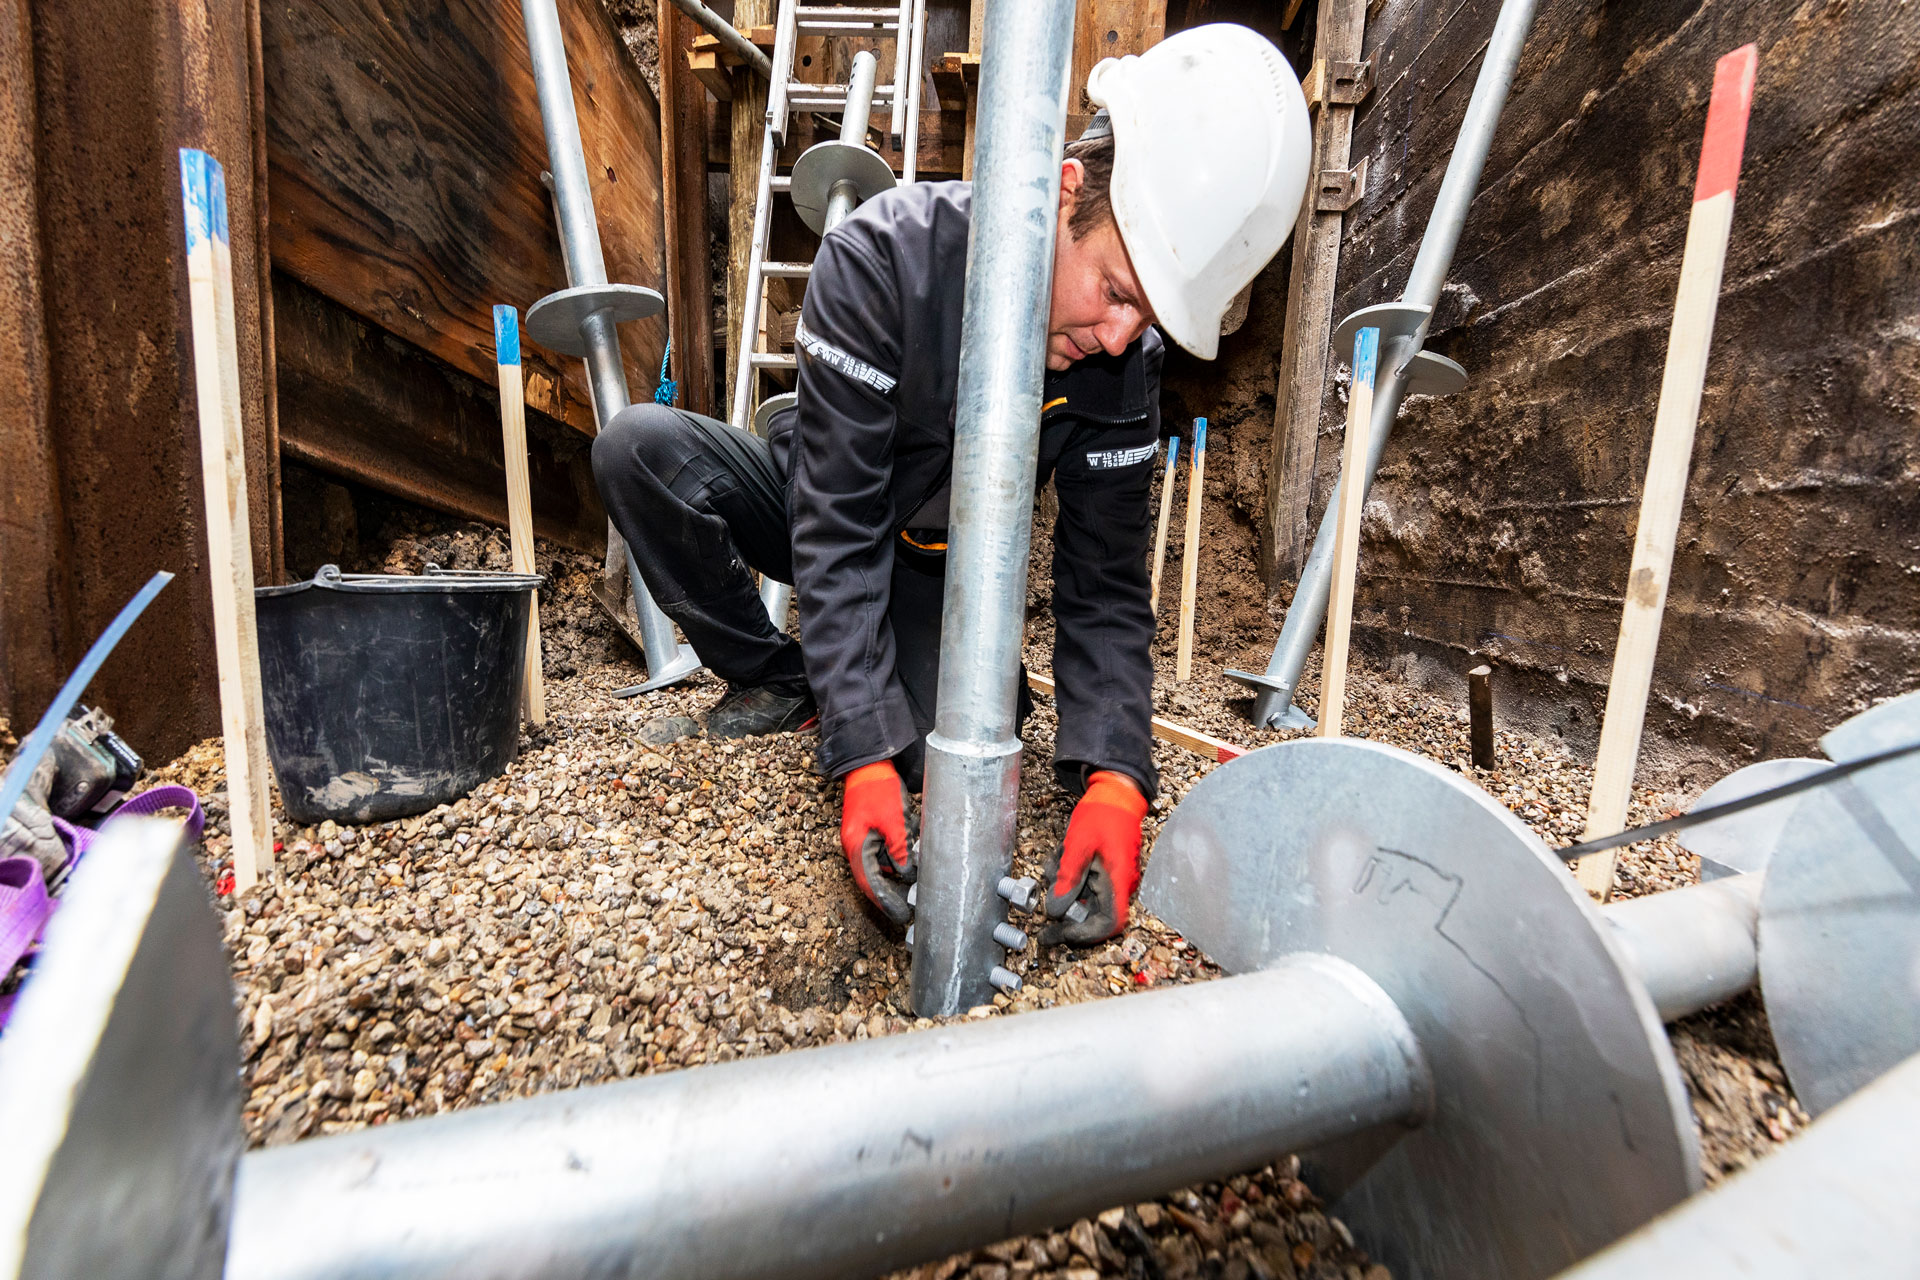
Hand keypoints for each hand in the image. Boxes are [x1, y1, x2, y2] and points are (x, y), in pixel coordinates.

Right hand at [840, 761, 915, 923]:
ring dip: (893, 878)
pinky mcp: (869, 831)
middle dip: (888, 895)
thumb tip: (906, 872)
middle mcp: (855, 845)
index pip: (869, 882)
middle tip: (906, 909)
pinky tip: (909, 865)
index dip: (883, 901)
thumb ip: (899, 847)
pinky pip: (881, 853)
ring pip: (877, 867)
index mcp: (856, 845)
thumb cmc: (878, 788)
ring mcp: (861, 838)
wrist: (869, 764)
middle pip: (871, 878)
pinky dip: (894, 862)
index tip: (898, 915)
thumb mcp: (893, 818)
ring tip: (912, 891)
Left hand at [1043, 771, 1147, 945]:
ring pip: (1084, 899)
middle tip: (1044, 915)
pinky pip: (1084, 884)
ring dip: (1064, 888)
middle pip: (1093, 916)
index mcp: (1117, 880)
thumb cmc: (1102, 814)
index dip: (1084, 934)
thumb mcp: (1078, 845)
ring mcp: (1112, 879)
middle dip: (1066, 913)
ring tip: (1054, 865)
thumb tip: (1056, 911)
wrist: (1116, 793)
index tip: (1060, 933)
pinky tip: (1060, 858)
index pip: (1108, 923)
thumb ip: (1068, 878)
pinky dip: (1068, 876)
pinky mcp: (1104, 872)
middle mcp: (1118, 885)